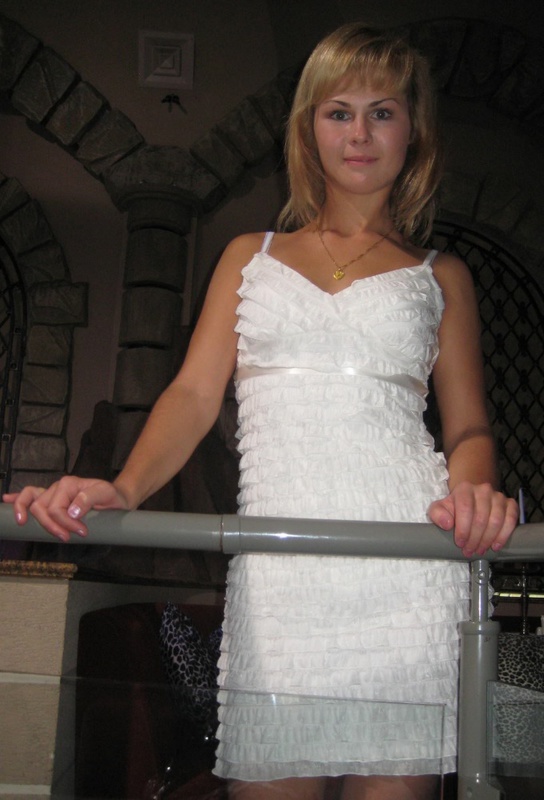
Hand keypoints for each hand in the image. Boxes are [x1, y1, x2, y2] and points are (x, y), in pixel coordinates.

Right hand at [3, 477, 130, 542]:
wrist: (117, 498)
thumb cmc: (111, 496)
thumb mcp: (106, 494)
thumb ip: (89, 499)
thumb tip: (71, 511)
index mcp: (68, 484)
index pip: (55, 507)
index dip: (65, 523)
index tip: (81, 532)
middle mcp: (57, 487)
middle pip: (40, 508)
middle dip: (52, 525)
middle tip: (69, 538)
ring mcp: (52, 493)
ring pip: (32, 504)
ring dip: (37, 519)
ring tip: (42, 530)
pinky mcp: (51, 500)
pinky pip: (30, 495)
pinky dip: (17, 499)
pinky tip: (6, 500)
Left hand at [428, 481, 518, 556]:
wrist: (472, 499)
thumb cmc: (455, 507)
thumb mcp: (440, 508)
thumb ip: (438, 514)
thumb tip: (447, 524)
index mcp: (465, 489)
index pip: (465, 509)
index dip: (463, 529)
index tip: (460, 543)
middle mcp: (483, 490)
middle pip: (481, 517)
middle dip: (475, 538)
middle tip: (470, 550)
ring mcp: (499, 496)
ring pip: (496, 520)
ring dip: (488, 539)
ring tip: (480, 550)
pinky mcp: (510, 504)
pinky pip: (511, 520)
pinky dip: (504, 535)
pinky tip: (496, 545)